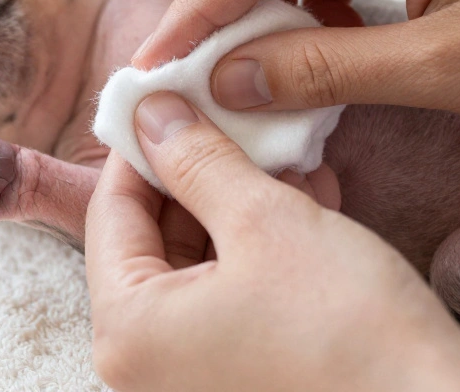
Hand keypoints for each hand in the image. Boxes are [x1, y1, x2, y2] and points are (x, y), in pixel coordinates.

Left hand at [85, 92, 459, 391]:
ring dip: (238, 204)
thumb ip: (197, 161)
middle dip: (199, 173)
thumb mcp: (264, 221)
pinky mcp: (240, 379)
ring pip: (198, 264)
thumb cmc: (349, 331)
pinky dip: (259, 249)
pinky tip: (306, 198)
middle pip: (152, 239)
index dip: (144, 144)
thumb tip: (152, 115)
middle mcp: (144, 366)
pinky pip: (230, 297)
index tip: (171, 96)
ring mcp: (191, 377)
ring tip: (284, 153)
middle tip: (234, 118)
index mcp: (127, 332)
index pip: (111, 212)